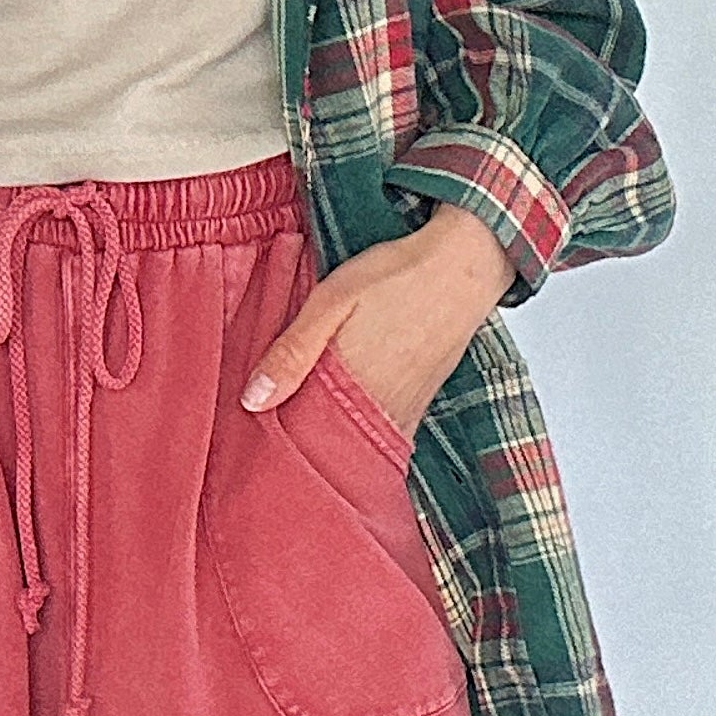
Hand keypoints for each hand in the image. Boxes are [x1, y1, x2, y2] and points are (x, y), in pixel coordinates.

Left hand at [239, 204, 512, 438]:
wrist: (464, 267)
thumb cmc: (396, 276)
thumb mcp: (331, 301)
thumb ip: (291, 351)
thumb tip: (254, 400)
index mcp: (351, 388)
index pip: (300, 436)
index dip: (272, 435)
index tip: (251, 430)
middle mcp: (380, 412)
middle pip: (326, 447)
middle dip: (297, 442)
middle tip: (269, 429)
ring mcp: (403, 414)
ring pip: (353, 443)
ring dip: (326, 436)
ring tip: (298, 419)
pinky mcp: (418, 408)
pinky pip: (380, 433)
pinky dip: (356, 429)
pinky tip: (338, 412)